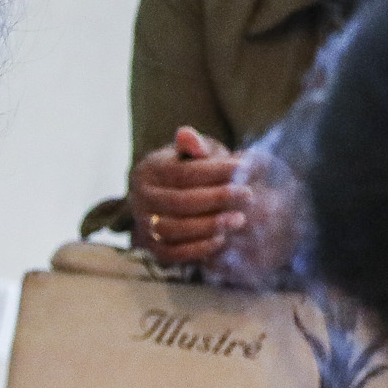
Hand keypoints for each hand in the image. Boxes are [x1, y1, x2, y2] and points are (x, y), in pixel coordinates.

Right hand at [127, 128, 241, 264]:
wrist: (170, 197)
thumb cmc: (188, 171)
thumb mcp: (191, 154)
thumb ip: (193, 146)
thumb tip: (187, 134)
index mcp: (148, 171)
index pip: (182, 172)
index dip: (215, 171)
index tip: (243, 168)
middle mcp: (139, 199)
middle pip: (179, 202)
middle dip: (217, 199)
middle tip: (248, 195)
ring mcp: (143, 225)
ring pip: (174, 229)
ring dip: (210, 226)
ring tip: (239, 219)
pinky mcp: (152, 248)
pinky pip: (172, 253)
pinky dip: (197, 249)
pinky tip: (221, 240)